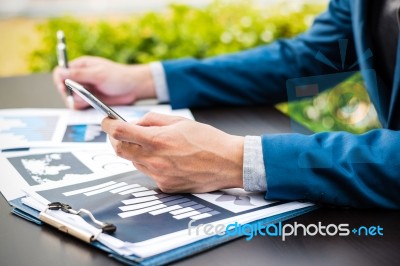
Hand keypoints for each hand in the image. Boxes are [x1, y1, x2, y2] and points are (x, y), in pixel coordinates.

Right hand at [53, 56, 155, 108]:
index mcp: (81, 66)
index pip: (60, 72)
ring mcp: (85, 89)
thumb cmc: (119, 77)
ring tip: (89, 100)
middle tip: (82, 96)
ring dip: (76, 101)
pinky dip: (82, 106)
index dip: (59, 81)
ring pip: (70, 98)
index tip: (64, 88)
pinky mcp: (90, 99)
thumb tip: (60, 73)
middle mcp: (80, 77)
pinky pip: (79, 105)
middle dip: (69, 94)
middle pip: (63, 87)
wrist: (134, 88)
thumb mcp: (98, 74)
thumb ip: (79, 74)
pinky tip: (91, 104)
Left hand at [101, 112, 243, 192]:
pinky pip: (150, 174)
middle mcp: (154, 160)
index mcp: (157, 140)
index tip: (107, 122)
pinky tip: (169, 160)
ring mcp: (159, 176)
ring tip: (157, 146)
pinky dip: (152, 165)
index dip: (108, 125)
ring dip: (136, 152)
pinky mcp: (166, 187)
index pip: (119, 133)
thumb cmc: (208, 140)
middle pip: (119, 150)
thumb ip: (153, 121)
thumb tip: (135, 124)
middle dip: (117, 140)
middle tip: (124, 133)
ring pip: (135, 162)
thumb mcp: (180, 121)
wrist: (228, 163)